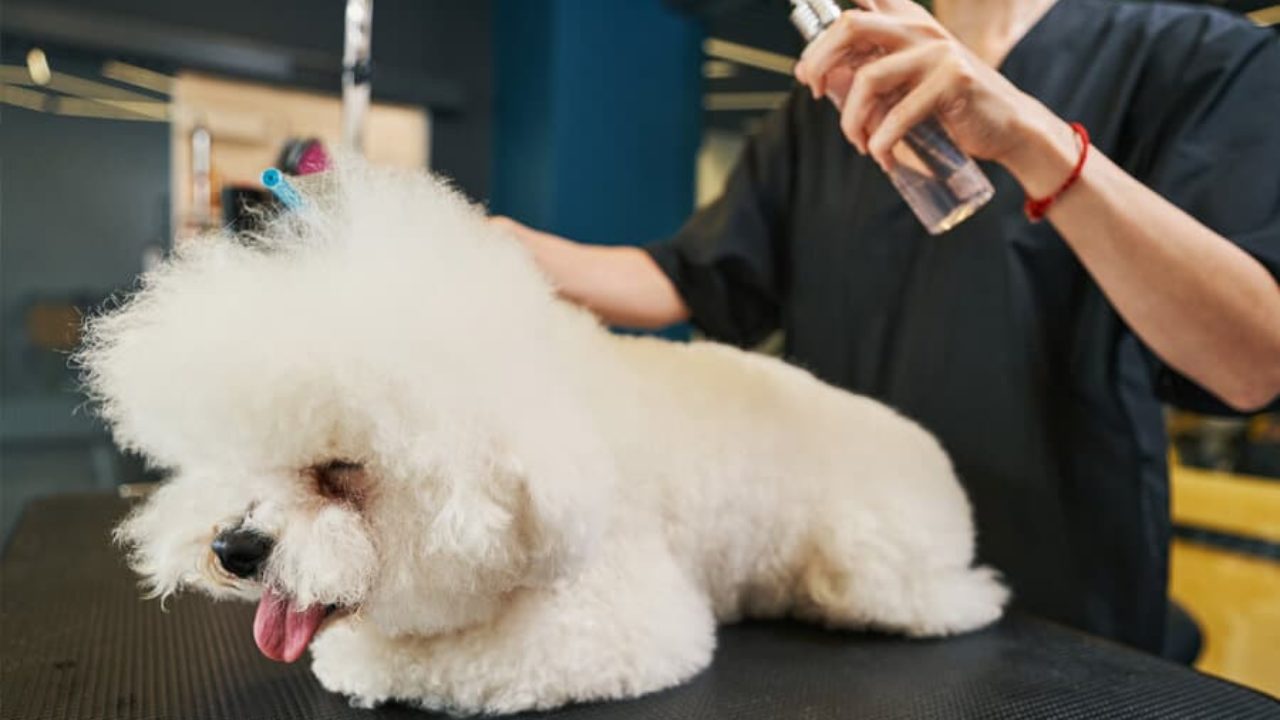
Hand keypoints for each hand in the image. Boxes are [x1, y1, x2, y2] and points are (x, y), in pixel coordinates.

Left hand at [793, 0, 1072, 179]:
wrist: (1006, 126)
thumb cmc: (948, 106)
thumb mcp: (908, 77)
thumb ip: (873, 67)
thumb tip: (820, 77)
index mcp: (906, 21)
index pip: (862, 2)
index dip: (825, 30)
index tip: (805, 69)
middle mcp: (919, 28)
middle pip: (849, 27)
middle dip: (818, 62)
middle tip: (817, 94)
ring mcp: (937, 51)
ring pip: (867, 78)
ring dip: (852, 120)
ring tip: (859, 143)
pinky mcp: (953, 80)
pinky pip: (897, 114)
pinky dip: (881, 142)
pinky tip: (882, 156)